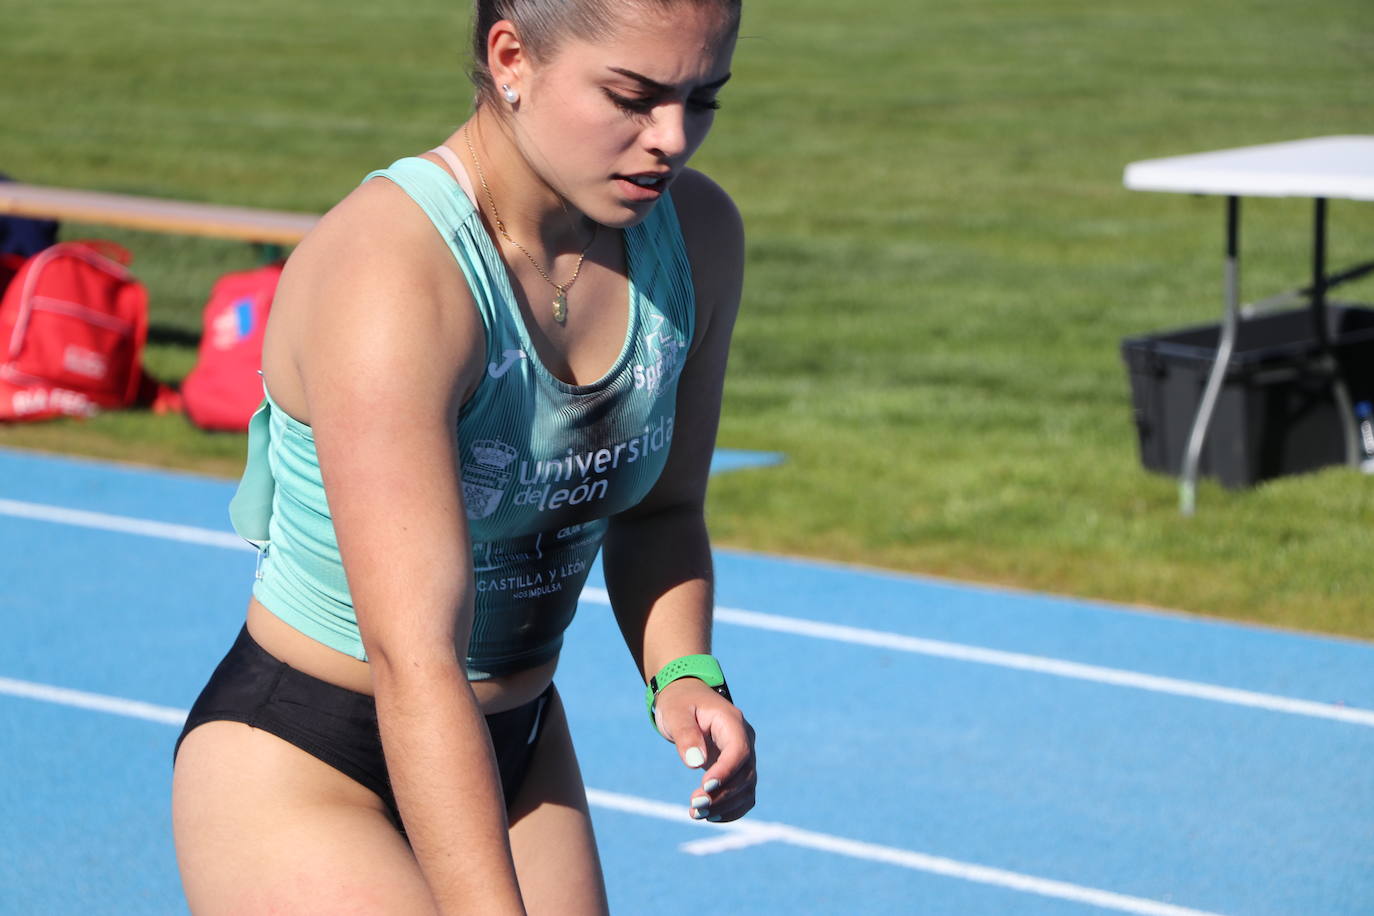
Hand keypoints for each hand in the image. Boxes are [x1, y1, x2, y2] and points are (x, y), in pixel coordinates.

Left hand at [652, 678, 755, 822]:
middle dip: (722, 795)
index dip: (726, 772)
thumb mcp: (676, 713)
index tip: (704, 788)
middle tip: (694, 807)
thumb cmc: (679, 703)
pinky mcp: (738, 769)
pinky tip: (711, 817)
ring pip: (746, 788)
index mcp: (732, 721)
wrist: (686, 698)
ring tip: (696, 814)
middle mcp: (744, 739)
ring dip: (725, 806)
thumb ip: (685, 735)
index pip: (738, 751)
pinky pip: (744, 794)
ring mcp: (744, 755)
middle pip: (745, 774)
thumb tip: (695, 762)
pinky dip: (731, 809)